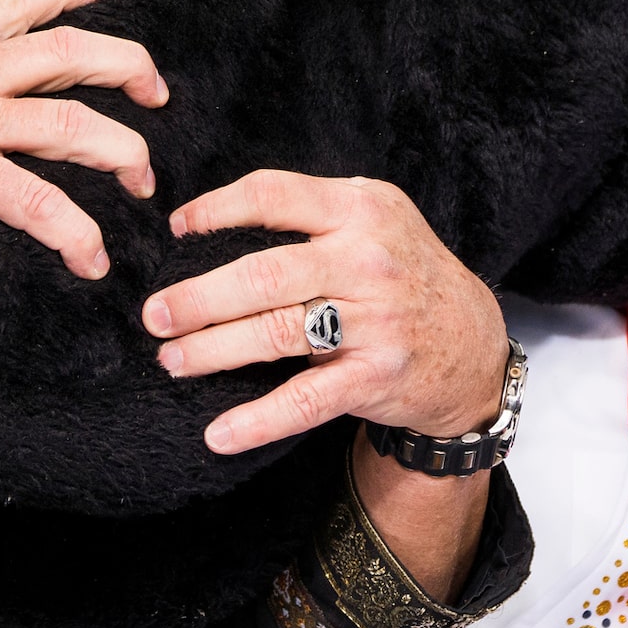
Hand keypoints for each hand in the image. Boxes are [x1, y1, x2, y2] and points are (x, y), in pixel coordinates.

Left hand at [143, 171, 508, 454]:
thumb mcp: (374, 216)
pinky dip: (256, 421)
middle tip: (153, 314)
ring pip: (274, 334)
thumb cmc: (403, 269)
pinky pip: (304, 401)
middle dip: (197, 297)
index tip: (177, 229)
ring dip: (211, 350)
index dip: (217, 209)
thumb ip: (311, 210)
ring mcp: (374, 321)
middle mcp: (367, 260)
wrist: (473, 341)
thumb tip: (215, 216)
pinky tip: (217, 433)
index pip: (273, 194)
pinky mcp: (375, 378)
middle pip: (262, 274)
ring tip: (171, 359)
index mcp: (360, 208)